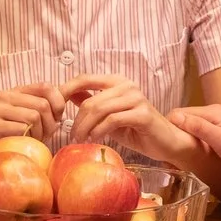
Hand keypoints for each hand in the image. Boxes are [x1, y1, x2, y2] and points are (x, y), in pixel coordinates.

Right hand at [0, 83, 65, 163]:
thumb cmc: (14, 136)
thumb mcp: (33, 117)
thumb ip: (50, 104)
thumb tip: (78, 89)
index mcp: (16, 91)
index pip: (46, 87)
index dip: (58, 103)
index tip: (57, 119)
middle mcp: (4, 95)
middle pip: (42, 105)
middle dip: (50, 124)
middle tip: (45, 135)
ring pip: (33, 117)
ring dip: (39, 133)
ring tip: (33, 140)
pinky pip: (22, 129)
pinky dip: (28, 139)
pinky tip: (22, 144)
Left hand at [61, 75, 185, 159]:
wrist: (166, 143)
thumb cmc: (136, 130)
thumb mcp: (109, 115)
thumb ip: (91, 102)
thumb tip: (68, 94)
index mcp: (117, 81)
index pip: (85, 78)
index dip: (66, 90)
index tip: (54, 108)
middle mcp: (126, 85)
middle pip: (90, 99)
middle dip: (76, 120)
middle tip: (72, 135)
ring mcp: (136, 98)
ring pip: (99, 109)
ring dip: (85, 127)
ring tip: (81, 139)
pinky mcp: (142, 114)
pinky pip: (112, 120)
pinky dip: (99, 131)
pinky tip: (95, 139)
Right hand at [169, 104, 220, 185]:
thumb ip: (198, 127)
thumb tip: (174, 117)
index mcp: (213, 112)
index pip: (179, 113)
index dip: (167, 126)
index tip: (158, 144)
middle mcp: (214, 116)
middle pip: (184, 121)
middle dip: (173, 134)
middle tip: (164, 154)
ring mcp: (219, 128)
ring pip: (191, 131)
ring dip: (182, 141)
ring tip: (173, 157)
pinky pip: (200, 139)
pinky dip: (193, 146)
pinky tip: (189, 157)